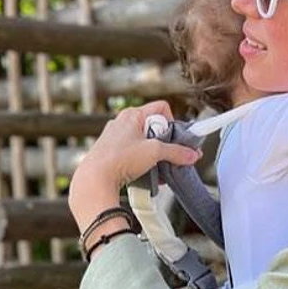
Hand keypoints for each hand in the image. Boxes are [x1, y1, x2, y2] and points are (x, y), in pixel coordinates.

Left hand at [69, 101, 200, 231]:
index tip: (174, 139)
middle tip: (166, 155)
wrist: (95, 180)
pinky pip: (134, 154)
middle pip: (154, 127)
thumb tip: (192, 155)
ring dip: (155, 156)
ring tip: (155, 169)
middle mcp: (122, 122)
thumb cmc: (120, 159)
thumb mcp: (155, 153)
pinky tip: (146, 176)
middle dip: (165, 143)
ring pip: (144, 143)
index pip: (161, 108)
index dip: (172, 122)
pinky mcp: (111, 153)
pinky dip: (143, 164)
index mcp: (132, 114)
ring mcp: (115, 138)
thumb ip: (177, 152)